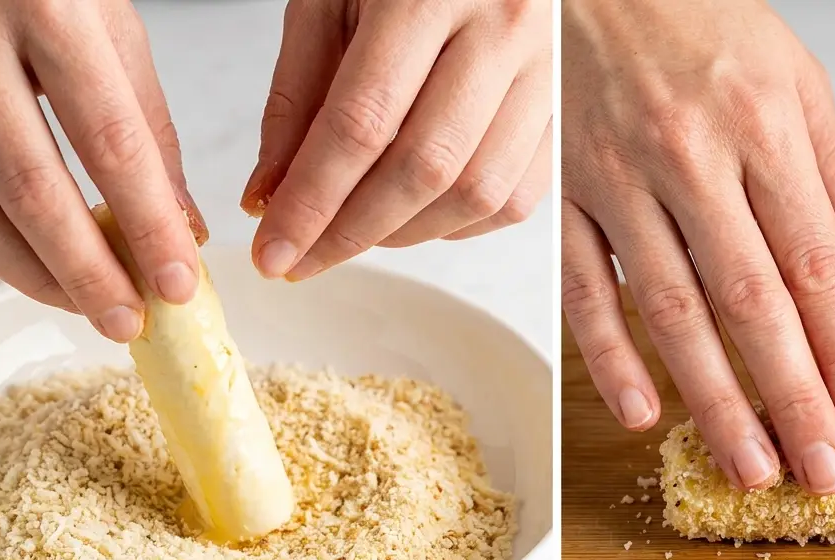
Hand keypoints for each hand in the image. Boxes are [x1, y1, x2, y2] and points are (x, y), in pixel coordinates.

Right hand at [0, 0, 206, 341]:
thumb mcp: (105, 20)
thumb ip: (145, 121)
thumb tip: (180, 222)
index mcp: (43, 8)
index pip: (111, 144)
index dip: (150, 226)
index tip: (178, 282)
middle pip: (30, 192)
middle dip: (88, 275)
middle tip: (129, 319)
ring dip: (31, 278)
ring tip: (84, 304)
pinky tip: (13, 269)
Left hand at [241, 0, 551, 280]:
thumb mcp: (329, 0)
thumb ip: (297, 97)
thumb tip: (270, 198)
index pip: (363, 122)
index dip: (312, 200)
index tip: (273, 251)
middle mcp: (502, 29)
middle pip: (426, 167)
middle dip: (353, 231)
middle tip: (303, 259)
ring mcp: (545, 71)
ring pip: (478, 192)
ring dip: (405, 234)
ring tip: (355, 232)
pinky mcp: (563, 108)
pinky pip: (518, 197)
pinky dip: (458, 225)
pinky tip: (415, 214)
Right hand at [560, 0, 834, 493]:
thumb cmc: (698, 21)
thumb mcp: (792, 76)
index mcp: (762, 130)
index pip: (814, 263)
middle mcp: (691, 162)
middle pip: (750, 302)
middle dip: (792, 398)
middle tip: (821, 472)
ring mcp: (619, 182)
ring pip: (670, 309)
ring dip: (712, 399)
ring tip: (750, 467)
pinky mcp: (563, 196)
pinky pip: (584, 287)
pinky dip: (608, 356)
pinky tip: (641, 414)